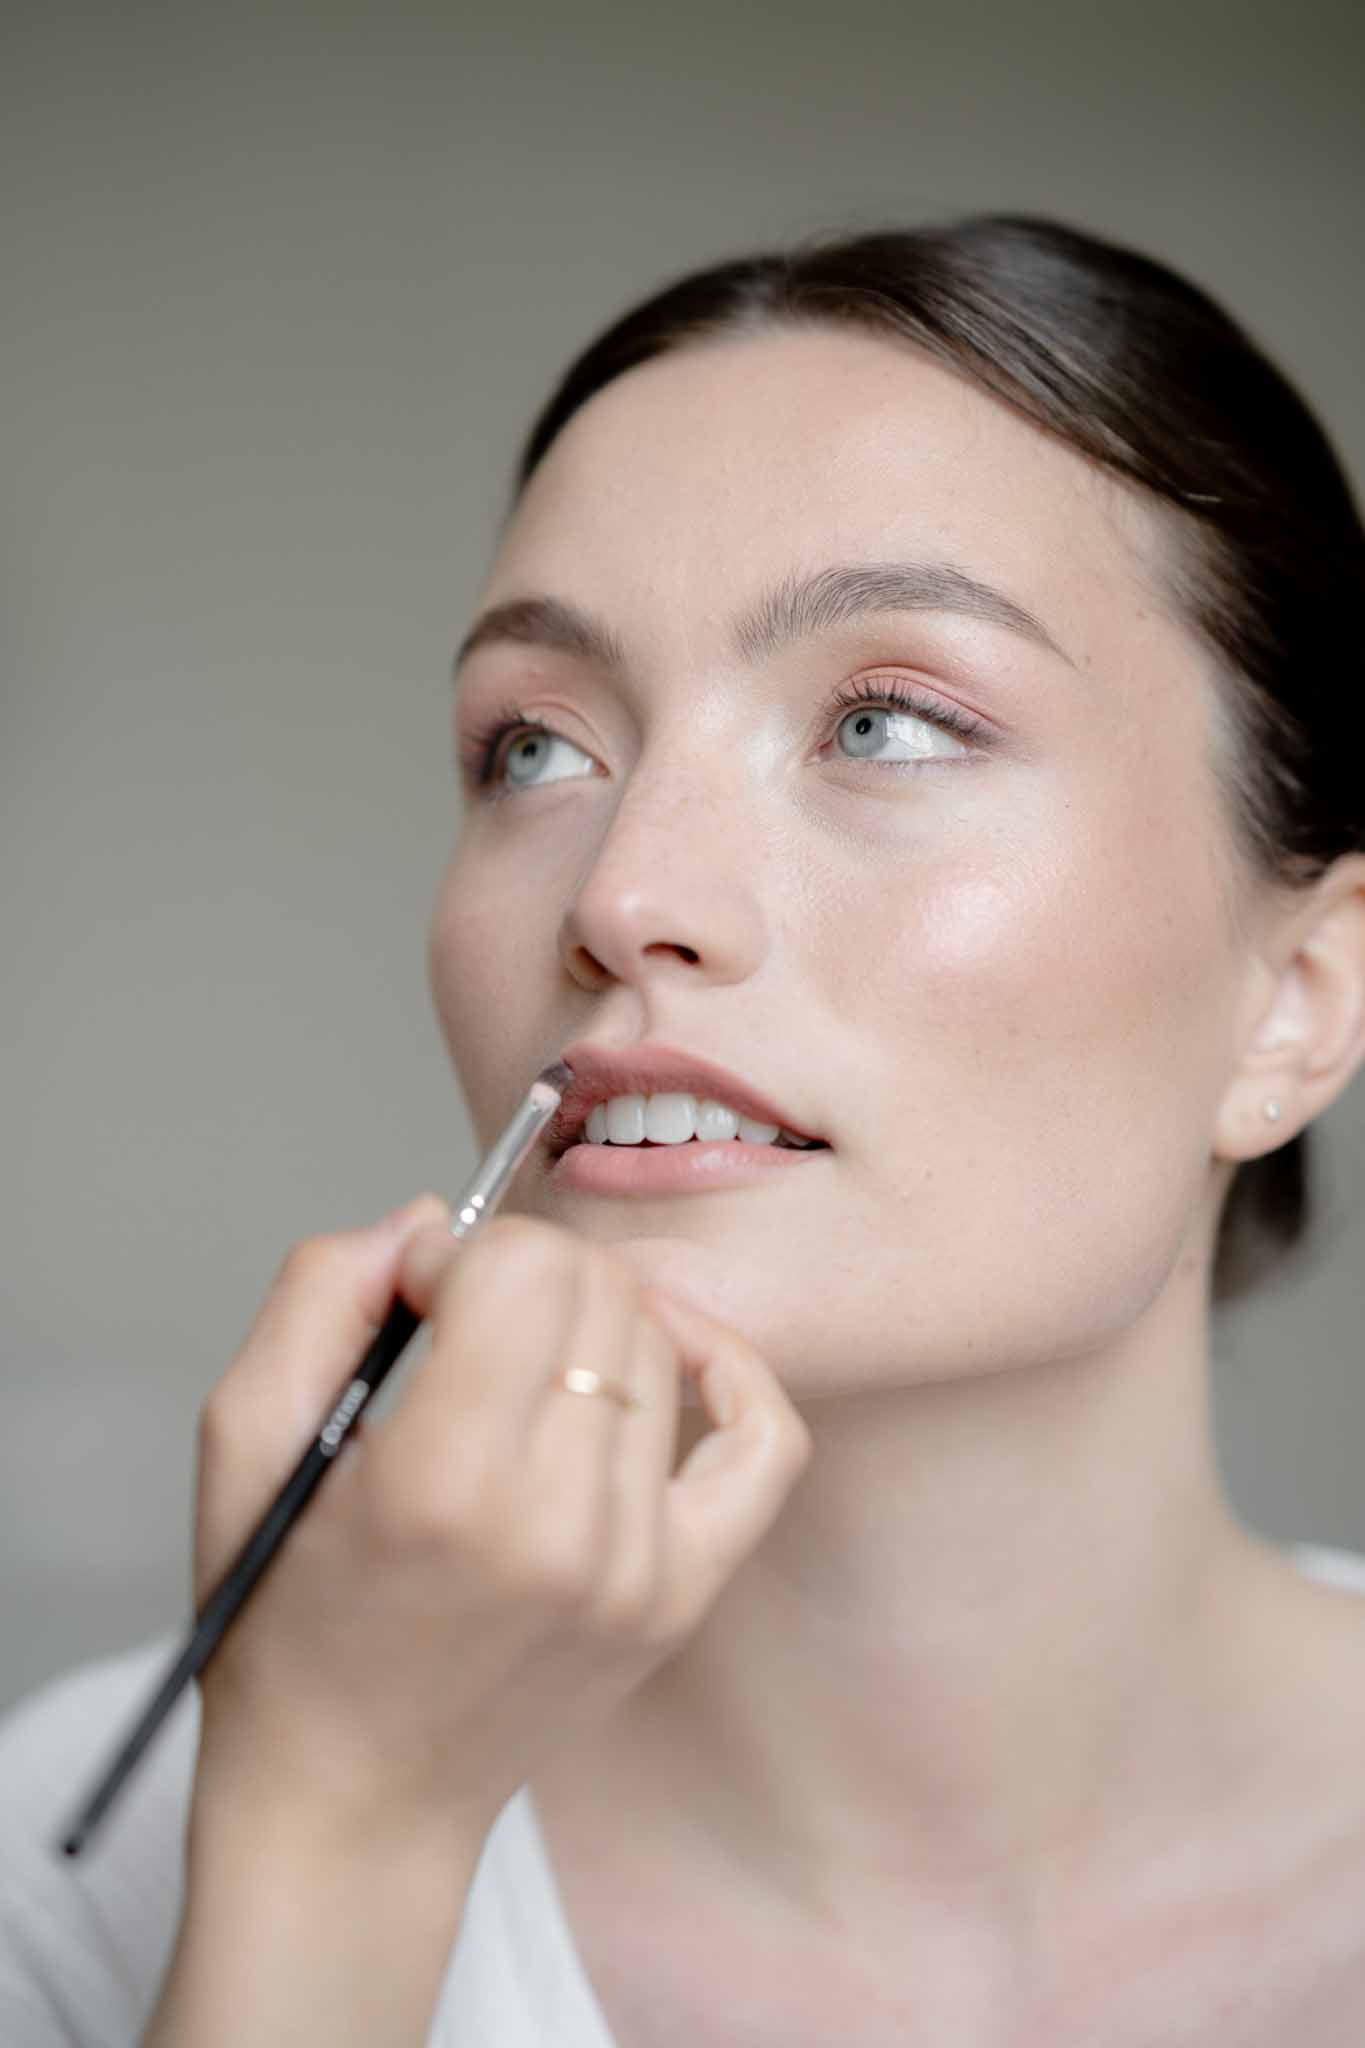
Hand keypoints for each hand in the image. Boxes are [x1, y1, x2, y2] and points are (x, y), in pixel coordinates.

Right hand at [189, 1199, 811, 1856]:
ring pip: (659, 1343)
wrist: (354, 1797)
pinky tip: (666, 1355)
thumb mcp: (245, 1439)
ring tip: (527, 1360)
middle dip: (524, 1271)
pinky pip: (765, 1441)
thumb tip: (431, 1220)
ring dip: (592, 1318)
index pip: (521, 1269)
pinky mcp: (684, 1593)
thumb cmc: (286, 1618)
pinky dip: (727, 1370)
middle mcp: (557, 1523)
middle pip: (597, 1290)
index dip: (461, 1252)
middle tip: (468, 1318)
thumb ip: (322, 1292)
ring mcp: (638, 1565)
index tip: (420, 1293)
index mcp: (440, 1481)